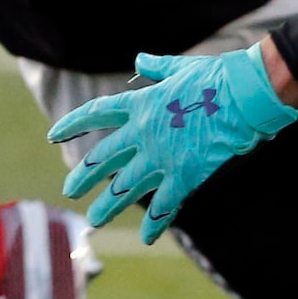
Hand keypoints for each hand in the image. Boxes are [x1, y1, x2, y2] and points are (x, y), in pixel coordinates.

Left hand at [49, 46, 297, 243]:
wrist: (243, 97)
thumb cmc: (216, 77)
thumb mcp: (181, 67)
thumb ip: (156, 68)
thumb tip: (140, 60)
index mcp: (141, 104)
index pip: (97, 113)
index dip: (73, 124)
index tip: (54, 135)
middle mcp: (144, 133)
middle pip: (104, 157)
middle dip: (84, 175)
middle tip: (70, 190)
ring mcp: (162, 157)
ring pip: (126, 187)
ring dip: (108, 205)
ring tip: (94, 220)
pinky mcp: (184, 175)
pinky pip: (164, 206)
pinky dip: (155, 224)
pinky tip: (146, 238)